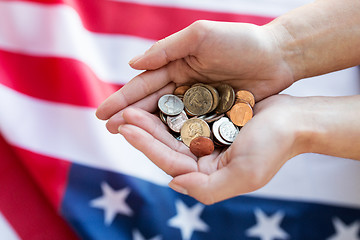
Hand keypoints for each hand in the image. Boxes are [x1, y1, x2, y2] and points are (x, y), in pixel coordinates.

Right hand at [96, 20, 295, 132]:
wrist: (278, 56)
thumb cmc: (241, 41)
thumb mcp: (202, 36)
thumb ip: (167, 49)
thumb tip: (132, 65)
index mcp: (177, 65)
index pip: (144, 84)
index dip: (122, 98)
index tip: (102, 113)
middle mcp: (183, 85)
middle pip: (151, 104)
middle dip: (129, 116)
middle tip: (108, 130)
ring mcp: (197, 102)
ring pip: (167, 118)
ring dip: (148, 129)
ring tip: (128, 139)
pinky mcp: (214, 115)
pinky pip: (190, 128)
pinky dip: (175, 136)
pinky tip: (161, 147)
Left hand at [117, 94, 306, 203]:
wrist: (294, 119)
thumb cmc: (273, 146)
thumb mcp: (244, 174)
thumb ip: (208, 189)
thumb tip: (173, 184)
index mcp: (208, 174)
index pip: (171, 163)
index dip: (147, 147)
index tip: (127, 130)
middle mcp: (204, 159)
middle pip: (167, 146)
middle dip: (144, 131)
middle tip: (124, 115)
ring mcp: (206, 139)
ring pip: (172, 130)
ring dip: (152, 118)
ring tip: (132, 106)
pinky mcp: (210, 120)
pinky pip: (185, 114)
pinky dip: (170, 107)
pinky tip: (155, 98)